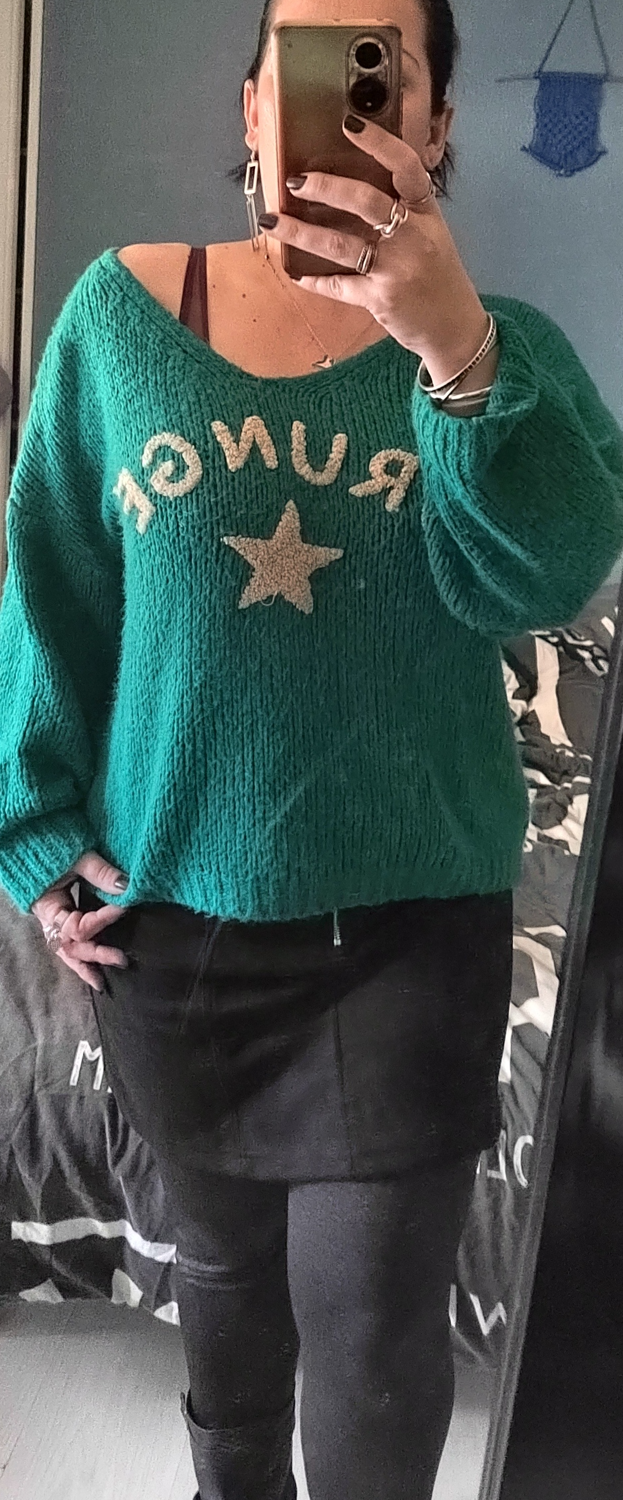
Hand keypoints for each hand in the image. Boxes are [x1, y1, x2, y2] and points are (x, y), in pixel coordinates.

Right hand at [30, 850, 130, 991]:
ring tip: (102, 983)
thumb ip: (99, 871)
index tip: (122, 909)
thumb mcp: (76, 857)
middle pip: (71, 945)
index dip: (100, 920)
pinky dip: (82, 960)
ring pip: (68, 951)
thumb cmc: (53, 848)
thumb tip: (126, 887)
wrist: (34, 842)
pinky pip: (71, 945)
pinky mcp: (62, 920)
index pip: (76, 925)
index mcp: (48, 906)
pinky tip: (96, 974)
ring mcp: (54, 922)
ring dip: (86, 965)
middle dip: (96, 953)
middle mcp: (50, 920)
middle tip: (121, 959)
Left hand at [269, 115, 490, 383]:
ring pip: (341, 244)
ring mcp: (396, 269)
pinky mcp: (380, 299)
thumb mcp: (431, 234)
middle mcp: (413, 236)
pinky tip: (296, 273)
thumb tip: (350, 185)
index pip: (406, 167)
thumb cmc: (439, 277)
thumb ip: (401, 210)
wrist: (454, 328)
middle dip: (326, 188)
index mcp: (425, 212)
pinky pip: (339, 286)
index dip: (379, 142)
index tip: (349, 123)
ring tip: (272, 222)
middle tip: (295, 181)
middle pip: (366, 201)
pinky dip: (316, 280)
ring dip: (301, 233)